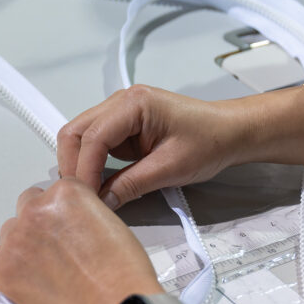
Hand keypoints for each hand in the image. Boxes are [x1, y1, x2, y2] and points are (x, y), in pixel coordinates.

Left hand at [0, 178, 162, 303]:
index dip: (64, 212)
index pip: (54, 191)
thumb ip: (82, 211)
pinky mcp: (4, 271)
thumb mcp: (110, 221)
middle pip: (28, 206)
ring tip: (45, 268)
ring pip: (9, 231)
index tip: (71, 229)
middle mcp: (36, 209)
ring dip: (22, 243)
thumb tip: (68, 221)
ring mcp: (16, 240)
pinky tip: (8, 269)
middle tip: (59, 249)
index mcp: (65, 192)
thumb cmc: (123, 273)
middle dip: (41, 224)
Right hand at [57, 85, 251, 208]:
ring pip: (81, 137)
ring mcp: (120, 112)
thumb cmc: (210, 141)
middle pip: (76, 131)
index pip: (93, 137)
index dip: (84, 170)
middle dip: (73, 165)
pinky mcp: (123, 127)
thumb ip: (131, 185)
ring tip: (87, 192)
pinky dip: (91, 163)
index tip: (86, 197)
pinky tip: (97, 183)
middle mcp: (121, 102)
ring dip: (80, 164)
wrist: (230, 132)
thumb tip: (102, 201)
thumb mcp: (170, 168)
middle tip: (79, 196)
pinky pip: (96, 144)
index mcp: (135, 103)